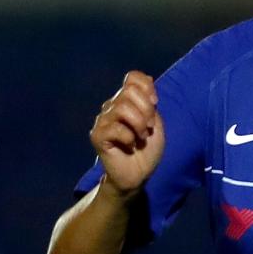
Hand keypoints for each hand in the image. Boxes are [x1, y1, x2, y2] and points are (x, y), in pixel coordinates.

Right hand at [90, 71, 164, 195]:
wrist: (138, 175)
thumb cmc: (147, 150)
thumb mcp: (155, 121)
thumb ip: (150, 101)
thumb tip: (148, 79)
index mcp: (126, 100)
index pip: (132, 78)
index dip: (147, 88)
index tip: (155, 104)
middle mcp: (111, 106)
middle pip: (129, 92)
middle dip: (146, 109)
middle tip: (149, 128)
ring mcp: (102, 121)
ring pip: (122, 108)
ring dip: (139, 124)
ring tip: (141, 137)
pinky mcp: (97, 136)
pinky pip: (115, 128)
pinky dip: (129, 138)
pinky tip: (130, 146)